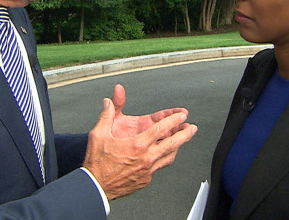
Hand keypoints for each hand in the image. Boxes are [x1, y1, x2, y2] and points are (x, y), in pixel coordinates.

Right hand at [83, 93, 197, 199]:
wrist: (95, 187)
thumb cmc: (96, 162)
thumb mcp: (98, 134)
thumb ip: (107, 115)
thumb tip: (108, 100)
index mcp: (137, 144)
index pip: (161, 129)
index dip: (174, 120)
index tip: (182, 116)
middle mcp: (146, 158)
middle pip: (172, 144)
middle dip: (185, 135)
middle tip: (192, 128)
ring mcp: (147, 170)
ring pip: (168, 157)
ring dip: (176, 148)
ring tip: (181, 141)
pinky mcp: (145, 180)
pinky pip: (159, 167)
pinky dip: (163, 159)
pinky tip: (163, 155)